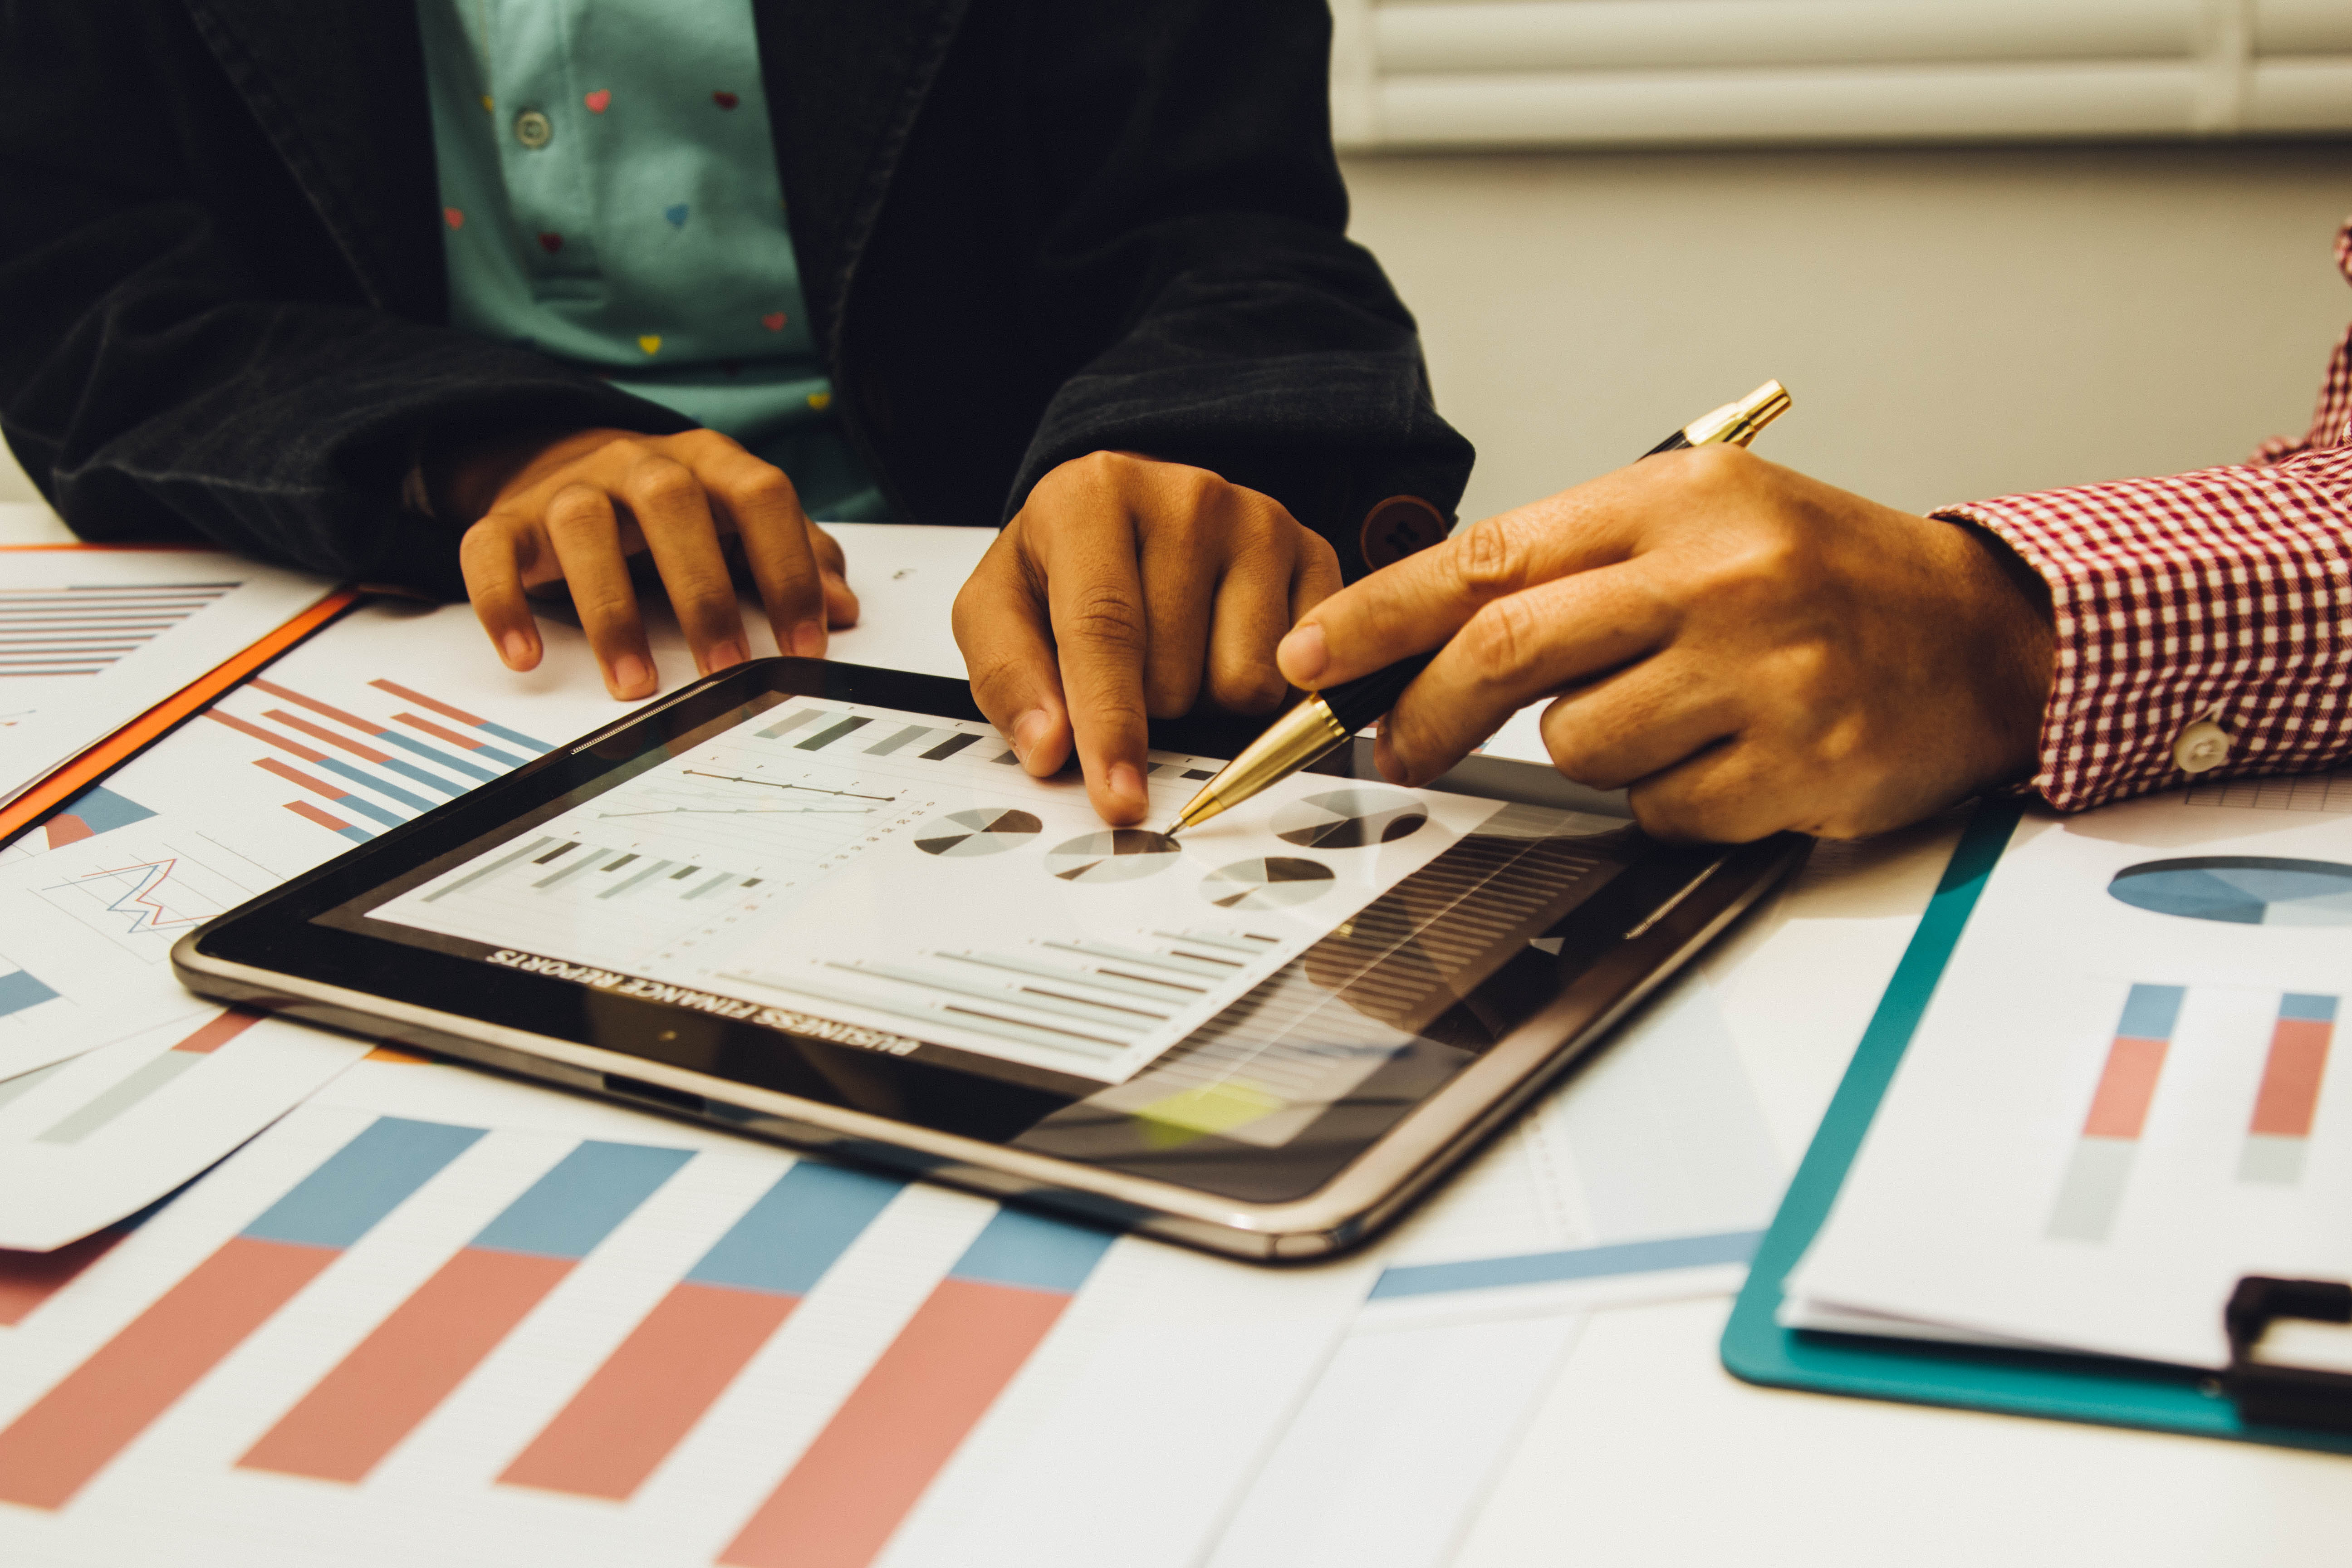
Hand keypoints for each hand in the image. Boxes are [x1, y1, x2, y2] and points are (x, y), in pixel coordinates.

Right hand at [452, 427, 858, 698]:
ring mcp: (568, 487)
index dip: (789, 569)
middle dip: (703, 592)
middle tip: (725, 669)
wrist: (563, 460)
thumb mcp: (740, 525)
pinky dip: (503, 603)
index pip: (761, 495)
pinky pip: (488, 550)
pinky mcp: (507, 519)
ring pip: (583, 528)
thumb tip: (844, 608)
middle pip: (673, 503)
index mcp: (710, 461)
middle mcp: (639, 463)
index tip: (803, 644)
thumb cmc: (673, 512)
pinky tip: (525, 656)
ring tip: (634, 685)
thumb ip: (798, 558)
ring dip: (611, 611)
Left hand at [955, 451, 1340, 822]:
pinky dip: (1261, 687)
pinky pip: (1297, 676)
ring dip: (1205, 698)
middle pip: (1176, 675)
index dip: (1111, 726)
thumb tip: (1048, 748)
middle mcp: (1187, 496)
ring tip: (1179, 651)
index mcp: (1093, 495)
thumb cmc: (1063, 565)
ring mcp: (1260, 521)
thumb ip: (1008, 678)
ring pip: (1245, 683)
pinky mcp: (1313, 551)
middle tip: (1130, 666)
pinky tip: (1227, 646)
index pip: (1106, 630)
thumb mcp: (999, 608)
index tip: (1119, 799)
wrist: (1132, 510)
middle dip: (1148, 706)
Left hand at [1275, 446, 2054, 841]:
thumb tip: (1423, 634)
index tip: (1310, 657)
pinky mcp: (1798, 762)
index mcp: (1679, 500)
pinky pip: (1663, 808)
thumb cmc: (1821, 578)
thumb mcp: (1701, 525)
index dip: (1378, 615)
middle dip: (1428, 708)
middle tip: (1400, 741)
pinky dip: (1670, 798)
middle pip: (1508, 649)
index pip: (1488, 556)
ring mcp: (1763, 672)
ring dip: (1588, 749)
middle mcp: (1720, 574)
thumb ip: (1572, 569)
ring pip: (1580, 744)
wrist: (1983, 633)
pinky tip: (1730, 756)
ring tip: (1668, 716)